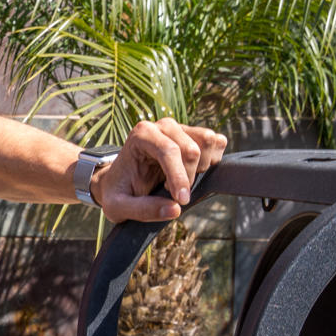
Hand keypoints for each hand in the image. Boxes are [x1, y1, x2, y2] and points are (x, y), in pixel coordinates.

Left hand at [93, 118, 228, 223]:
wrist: (118, 183)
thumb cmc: (117, 193)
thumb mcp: (118, 207)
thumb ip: (143, 209)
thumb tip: (175, 209)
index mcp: (141, 135)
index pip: (169, 151)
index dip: (179, 178)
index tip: (181, 200)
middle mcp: (163, 126)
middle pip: (192, 149)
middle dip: (188, 177)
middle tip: (172, 193)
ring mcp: (181, 128)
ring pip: (209, 142)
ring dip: (202, 167)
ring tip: (180, 181)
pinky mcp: (195, 135)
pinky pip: (218, 143)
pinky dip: (212, 161)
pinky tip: (192, 173)